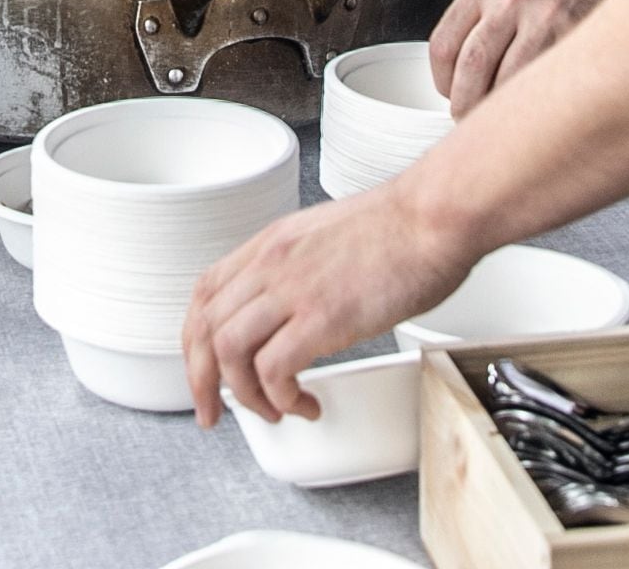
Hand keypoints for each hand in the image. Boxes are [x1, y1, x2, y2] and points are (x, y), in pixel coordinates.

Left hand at [184, 181, 475, 423]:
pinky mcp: (323, 317)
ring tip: (274, 410)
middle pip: (206, 328)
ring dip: (245, 394)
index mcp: (273, 244)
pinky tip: (306, 403)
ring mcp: (294, 289)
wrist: (434, 216)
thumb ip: (303, 265)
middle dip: (202, 381)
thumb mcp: (329, 235)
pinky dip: (282, 397)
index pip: (205, 293)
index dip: (194, 338)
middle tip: (215, 412)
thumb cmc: (402, 226)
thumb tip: (298, 304)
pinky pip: (274, 370)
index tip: (202, 369)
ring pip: (229, 352)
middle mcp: (272, 264)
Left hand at [428, 0, 620, 114]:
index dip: (443, 83)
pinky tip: (533, 108)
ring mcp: (544, 16)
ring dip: (499, 112)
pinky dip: (532, 105)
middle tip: (471, 120)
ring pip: (506, 82)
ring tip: (503, 121)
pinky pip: (542, 84)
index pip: (442, 46)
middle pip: (472, 67)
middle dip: (466, 105)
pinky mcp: (574, 35)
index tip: (451, 96)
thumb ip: (478, 31)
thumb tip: (454, 90)